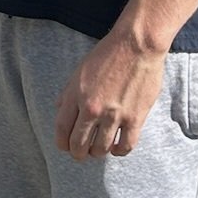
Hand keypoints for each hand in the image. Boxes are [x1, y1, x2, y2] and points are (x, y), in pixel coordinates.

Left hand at [53, 32, 167, 158]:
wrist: (137, 45)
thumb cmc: (108, 54)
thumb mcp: (79, 71)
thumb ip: (68, 94)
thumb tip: (60, 111)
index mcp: (76, 96)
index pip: (62, 130)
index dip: (62, 143)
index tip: (66, 146)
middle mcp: (92, 108)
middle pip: (79, 144)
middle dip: (78, 153)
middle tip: (81, 152)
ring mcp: (114, 114)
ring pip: (100, 149)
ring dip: (97, 153)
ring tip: (99, 149)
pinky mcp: (135, 117)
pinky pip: (125, 146)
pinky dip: (119, 151)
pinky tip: (117, 147)